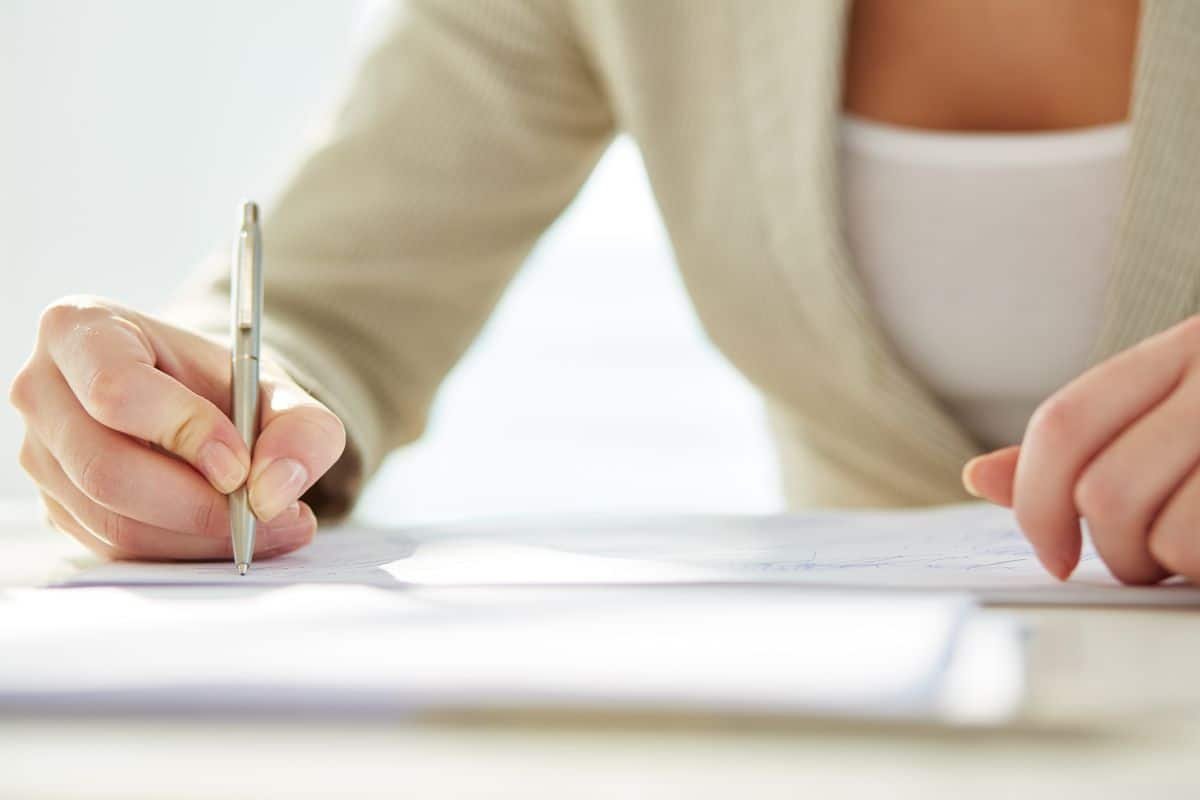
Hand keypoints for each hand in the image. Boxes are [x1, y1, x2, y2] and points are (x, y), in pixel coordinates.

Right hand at [8, 296, 344, 560]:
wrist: (199, 402)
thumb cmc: (225, 383)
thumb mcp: (275, 386)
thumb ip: (301, 426)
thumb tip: (275, 490)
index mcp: (80, 329)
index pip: (116, 390)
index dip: (184, 432)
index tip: (240, 464)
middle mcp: (43, 391)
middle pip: (107, 469)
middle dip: (198, 504)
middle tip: (268, 512)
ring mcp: (42, 456)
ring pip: (114, 522)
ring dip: (200, 535)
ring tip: (270, 524)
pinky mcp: (59, 507)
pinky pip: (118, 550)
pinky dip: (184, 550)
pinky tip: (231, 532)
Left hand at [962, 316, 1199, 584]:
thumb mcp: (1180, 415)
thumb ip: (1089, 444)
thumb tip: (977, 475)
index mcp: (1185, 350)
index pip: (1065, 424)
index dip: (1037, 502)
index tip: (1052, 556)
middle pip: (1101, 490)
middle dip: (1112, 549)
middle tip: (1148, 561)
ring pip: (1158, 533)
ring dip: (1164, 567)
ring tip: (1198, 554)